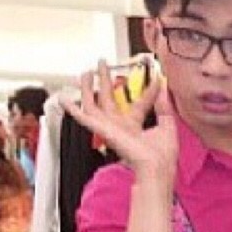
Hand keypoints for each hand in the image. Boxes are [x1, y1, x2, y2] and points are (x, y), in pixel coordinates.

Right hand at [65, 62, 173, 183]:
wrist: (154, 167)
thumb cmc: (162, 155)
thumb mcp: (168, 126)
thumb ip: (164, 107)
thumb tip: (163, 88)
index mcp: (137, 126)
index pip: (140, 103)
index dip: (147, 90)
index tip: (153, 77)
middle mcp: (120, 126)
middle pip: (109, 99)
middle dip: (105, 81)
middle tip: (102, 64)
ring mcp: (109, 127)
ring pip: (93, 104)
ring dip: (88, 88)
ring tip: (86, 72)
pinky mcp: (101, 129)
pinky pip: (82, 117)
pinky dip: (72, 108)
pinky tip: (63, 98)